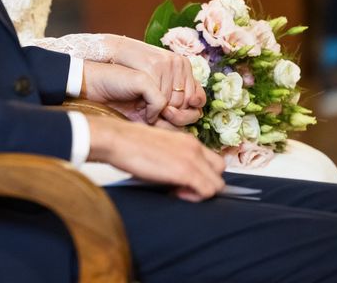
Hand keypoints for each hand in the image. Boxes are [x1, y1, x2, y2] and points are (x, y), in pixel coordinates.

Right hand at [81, 61, 201, 126]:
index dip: (188, 113)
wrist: (99, 83)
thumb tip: (198, 115)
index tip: (171, 118)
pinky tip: (142, 112)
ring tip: (148, 113)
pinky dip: (153, 113)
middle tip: (158, 118)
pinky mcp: (149, 75)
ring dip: (163, 117)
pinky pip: (161, 104)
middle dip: (175, 118)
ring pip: (177, 105)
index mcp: (181, 68)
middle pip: (190, 104)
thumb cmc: (128, 96)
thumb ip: (178, 105)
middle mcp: (176, 64)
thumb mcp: (157, 101)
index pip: (199, 97)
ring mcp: (163, 68)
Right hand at [88, 116, 225, 201]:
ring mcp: (192, 159)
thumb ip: (173, 156)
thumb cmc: (129, 144)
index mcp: (187, 140)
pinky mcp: (186, 171)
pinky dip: (195, 197)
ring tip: (178, 191)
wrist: (117, 139)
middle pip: (219, 171)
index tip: (185, 180)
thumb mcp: (159, 147)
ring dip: (201, 192)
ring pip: (217, 184)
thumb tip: (176, 173)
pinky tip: (175, 193)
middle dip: (206, 183)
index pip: (212, 160)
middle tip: (184, 188)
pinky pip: (207, 191)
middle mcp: (194, 147)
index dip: (202, 174)